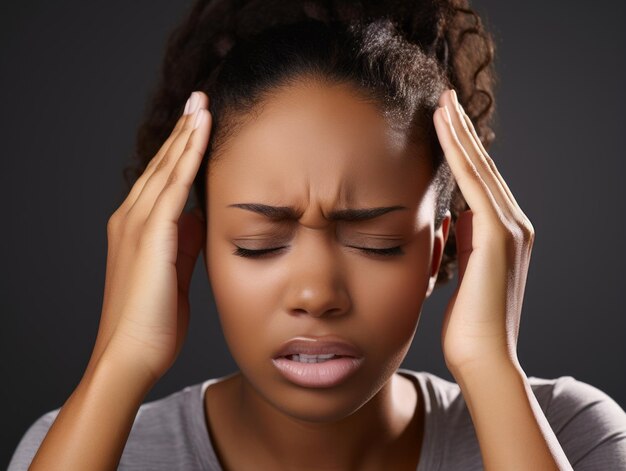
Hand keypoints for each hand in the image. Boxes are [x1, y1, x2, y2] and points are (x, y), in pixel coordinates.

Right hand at [86, 91, 210, 386]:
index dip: (179, 151)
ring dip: (186, 134)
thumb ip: (184, 243)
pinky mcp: (152, 234)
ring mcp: (138, 224)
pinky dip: (188, 156)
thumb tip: (200, 220)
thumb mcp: (173, 273)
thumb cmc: (152, 321)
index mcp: (136, 229)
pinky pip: (174, 185)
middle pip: (161, 165)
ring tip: (202, 105)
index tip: (197, 126)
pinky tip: (202, 133)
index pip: (161, 180)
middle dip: (182, 131)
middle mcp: (131, 218)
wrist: (130, 353)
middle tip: (199, 101)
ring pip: (166, 168)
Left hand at [433, 89, 534, 374]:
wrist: (482, 356)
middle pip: (483, 168)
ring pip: (480, 169)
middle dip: (462, 131)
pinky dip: (459, 154)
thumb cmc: (467, 322)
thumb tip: (452, 219)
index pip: (480, 182)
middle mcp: (512, 225)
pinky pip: (474, 184)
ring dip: (460, 133)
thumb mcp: (463, 271)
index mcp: (502, 234)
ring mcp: (509, 229)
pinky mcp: (497, 237)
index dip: (463, 150)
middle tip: (445, 99)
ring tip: (443, 102)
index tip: (445, 124)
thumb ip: (461, 242)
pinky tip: (444, 129)